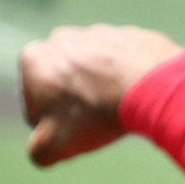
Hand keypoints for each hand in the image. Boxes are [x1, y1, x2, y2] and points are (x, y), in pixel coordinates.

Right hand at [19, 24, 183, 165]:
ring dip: (101, 91)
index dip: (52, 126)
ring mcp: (98, 33)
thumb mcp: (54, 145)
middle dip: (76, 104)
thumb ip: (38, 150)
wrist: (152, 86)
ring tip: (118, 108)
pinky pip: (124, 65)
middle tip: (97, 121)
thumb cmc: (96, 113)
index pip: (34, 105)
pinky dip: (128, 79)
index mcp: (32, 59)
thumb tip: (42, 150)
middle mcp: (61, 38)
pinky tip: (138, 96)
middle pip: (64, 85)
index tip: (73, 130)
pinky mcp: (130, 36)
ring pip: (94, 74)